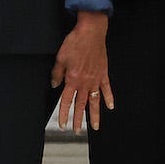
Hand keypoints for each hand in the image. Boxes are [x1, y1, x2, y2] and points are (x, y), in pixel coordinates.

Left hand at [50, 11, 111, 133]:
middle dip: (78, 119)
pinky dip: (109, 98)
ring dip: (95, 115)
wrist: (91, 32)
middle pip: (81, 105)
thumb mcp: (60, 57)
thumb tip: (54, 85)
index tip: (63, 124)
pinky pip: (107, 89)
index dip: (64, 114)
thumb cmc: (75, 42)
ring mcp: (96, 79)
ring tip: (95, 127)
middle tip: (77, 131)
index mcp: (72, 79)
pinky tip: (110, 106)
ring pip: (95, 101)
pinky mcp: (103, 73)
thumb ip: (57, 73)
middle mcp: (85, 82)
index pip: (67, 101)